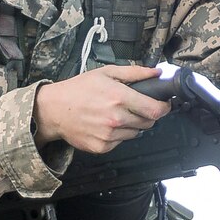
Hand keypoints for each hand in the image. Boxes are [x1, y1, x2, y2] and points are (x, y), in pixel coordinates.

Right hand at [32, 65, 171, 154]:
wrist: (54, 110)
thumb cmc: (79, 89)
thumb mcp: (106, 73)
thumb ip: (135, 72)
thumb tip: (157, 72)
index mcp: (119, 98)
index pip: (155, 110)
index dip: (164, 108)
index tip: (164, 104)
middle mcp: (116, 119)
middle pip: (148, 123)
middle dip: (146, 115)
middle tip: (135, 107)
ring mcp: (109, 135)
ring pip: (135, 133)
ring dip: (132, 125)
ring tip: (115, 114)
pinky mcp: (102, 147)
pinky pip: (121, 142)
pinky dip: (118, 135)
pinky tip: (106, 124)